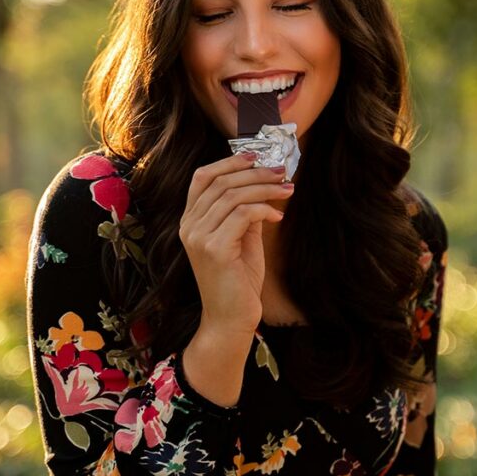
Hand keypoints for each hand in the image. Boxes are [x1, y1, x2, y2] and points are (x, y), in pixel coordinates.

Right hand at [179, 152, 292, 333]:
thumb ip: (246, 211)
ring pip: (233, 195)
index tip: (256, 156)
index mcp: (190, 221)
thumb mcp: (243, 238)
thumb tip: (264, 183)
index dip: (229, 162)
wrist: (231, 319)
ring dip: (265, 188)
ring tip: (287, 190)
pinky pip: (243, 214)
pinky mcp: (214, 248)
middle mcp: (189, 226)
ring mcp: (198, 237)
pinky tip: (278, 216)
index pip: (202, 177)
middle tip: (282, 172)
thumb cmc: (238, 281)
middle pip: (220, 181)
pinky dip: (264, 209)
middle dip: (255, 172)